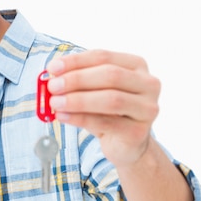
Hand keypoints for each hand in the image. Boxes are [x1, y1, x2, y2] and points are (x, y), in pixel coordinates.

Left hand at [46, 49, 160, 167]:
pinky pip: (106, 122)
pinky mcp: (139, 132)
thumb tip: (52, 76)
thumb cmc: (108, 111)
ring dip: (77, 100)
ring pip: (110, 99)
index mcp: (136, 65)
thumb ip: (77, 81)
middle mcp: (148, 84)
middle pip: (110, 75)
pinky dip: (80, 118)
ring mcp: (147, 108)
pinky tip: (62, 116)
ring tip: (55, 103)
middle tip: (52, 86)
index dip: (76, 61)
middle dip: (77, 79)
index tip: (52, 68)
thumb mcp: (93, 91)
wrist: (127, 144)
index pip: (103, 57)